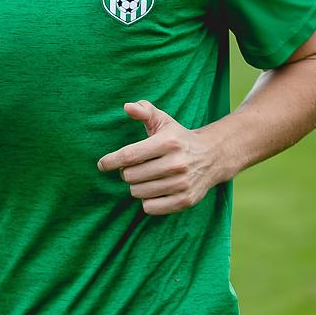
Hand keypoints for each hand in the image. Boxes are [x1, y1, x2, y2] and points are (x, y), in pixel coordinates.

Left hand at [97, 101, 227, 215]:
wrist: (213, 156)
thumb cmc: (178, 138)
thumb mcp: (163, 121)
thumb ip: (144, 111)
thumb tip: (127, 107)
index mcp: (168, 143)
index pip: (129, 155)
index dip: (111, 161)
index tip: (102, 164)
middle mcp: (177, 164)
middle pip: (130, 176)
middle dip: (126, 173)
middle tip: (136, 168)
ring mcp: (183, 184)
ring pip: (138, 192)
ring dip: (136, 186)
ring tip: (146, 178)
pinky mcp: (186, 200)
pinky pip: (150, 208)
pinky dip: (147, 201)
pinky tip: (154, 191)